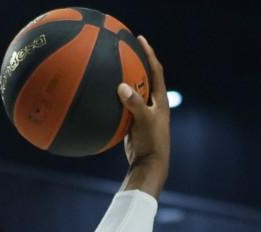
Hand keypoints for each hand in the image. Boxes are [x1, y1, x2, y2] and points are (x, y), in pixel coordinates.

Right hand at [118, 36, 169, 170]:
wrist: (149, 162)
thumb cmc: (151, 142)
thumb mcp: (143, 121)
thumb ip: (134, 104)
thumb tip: (121, 86)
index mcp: (160, 99)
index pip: (155, 69)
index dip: (149, 53)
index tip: (140, 39)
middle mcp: (153, 103)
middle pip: (145, 75)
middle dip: (137, 61)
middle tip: (125, 47)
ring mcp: (143, 112)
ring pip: (133, 90)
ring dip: (125, 78)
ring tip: (112, 66)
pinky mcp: (133, 121)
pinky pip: (123, 104)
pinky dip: (114, 97)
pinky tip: (101, 95)